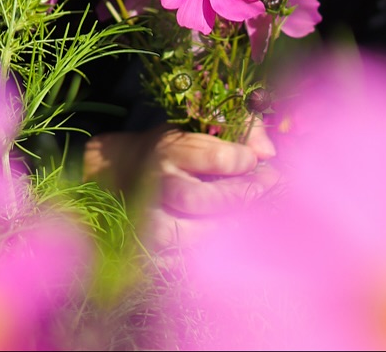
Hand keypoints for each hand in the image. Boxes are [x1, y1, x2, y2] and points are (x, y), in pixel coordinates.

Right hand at [83, 121, 277, 249]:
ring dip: (234, 224)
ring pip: (199, 234)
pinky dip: (217, 249)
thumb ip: (238, 128)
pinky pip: (192, 259)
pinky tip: (230, 233)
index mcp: (166, 151)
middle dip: (242, 195)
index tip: (255, 160)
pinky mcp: (150, 255)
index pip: (215, 158)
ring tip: (252, 211)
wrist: (117, 177)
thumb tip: (268, 152)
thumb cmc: (170, 151)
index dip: (243, 159)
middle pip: (203, 199)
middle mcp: (154, 188)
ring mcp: (149, 225)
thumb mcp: (196, 127)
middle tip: (269, 185)